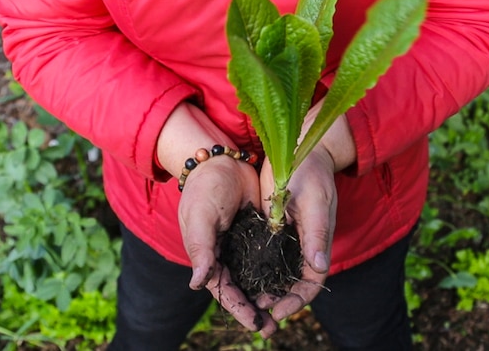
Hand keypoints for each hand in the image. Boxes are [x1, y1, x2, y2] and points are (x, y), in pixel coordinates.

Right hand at [157, 103, 276, 336]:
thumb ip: (201, 249)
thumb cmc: (205, 189)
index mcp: (208, 257)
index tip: (255, 324)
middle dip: (256, 310)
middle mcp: (226, 255)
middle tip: (273, 328)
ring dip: (269, 294)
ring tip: (284, 312)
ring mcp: (244, 245)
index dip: (239, 309)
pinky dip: (277, 272)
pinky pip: (270, 257)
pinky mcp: (260, 232)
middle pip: (242, 289)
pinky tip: (291, 284)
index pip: (224, 290)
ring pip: (258, 277)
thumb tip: (197, 283)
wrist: (223, 161)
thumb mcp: (200, 218)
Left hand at [257, 146, 337, 320]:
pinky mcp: (277, 226)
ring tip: (249, 300)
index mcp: (318, 241)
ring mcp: (291, 236)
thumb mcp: (313, 201)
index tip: (278, 311)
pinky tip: (243, 276)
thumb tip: (318, 268)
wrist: (302, 146)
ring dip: (268, 289)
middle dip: (279, 300)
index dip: (297, 300)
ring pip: (281, 273)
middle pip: (295, 283)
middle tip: (257, 310)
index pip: (311, 282)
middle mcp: (305, 244)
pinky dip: (260, 270)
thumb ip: (316, 234)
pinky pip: (270, 255)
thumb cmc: (309, 170)